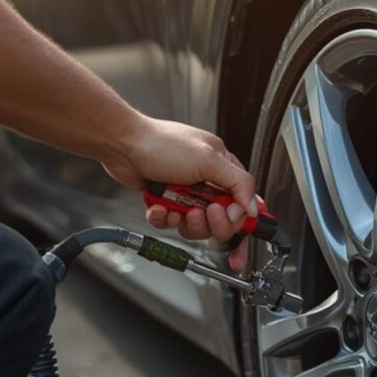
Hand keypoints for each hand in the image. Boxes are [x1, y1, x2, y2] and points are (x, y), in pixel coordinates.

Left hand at [103, 113, 256, 271]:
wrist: (123, 144)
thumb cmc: (162, 143)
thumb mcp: (209, 160)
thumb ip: (238, 184)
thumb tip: (254, 207)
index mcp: (224, 170)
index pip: (244, 204)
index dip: (243, 223)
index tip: (234, 233)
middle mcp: (207, 184)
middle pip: (222, 222)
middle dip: (211, 223)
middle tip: (202, 212)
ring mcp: (186, 195)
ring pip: (196, 227)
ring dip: (186, 222)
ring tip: (177, 208)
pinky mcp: (167, 203)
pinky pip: (172, 223)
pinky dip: (164, 218)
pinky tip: (159, 205)